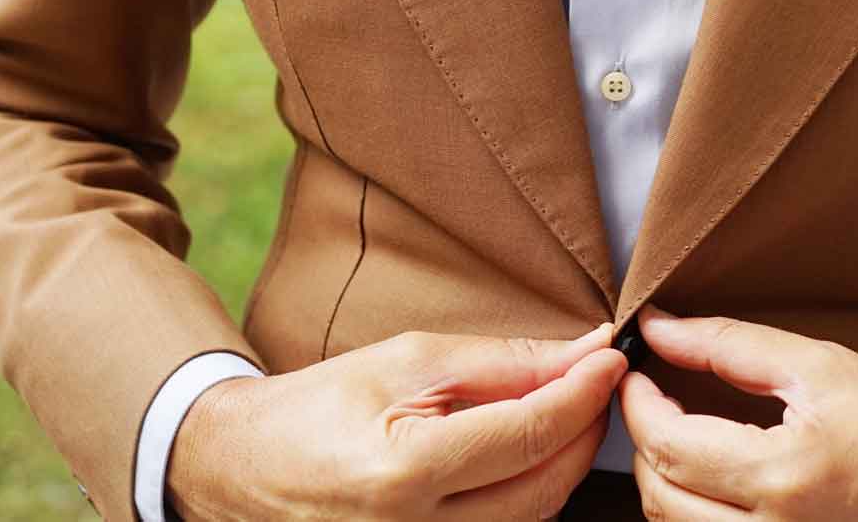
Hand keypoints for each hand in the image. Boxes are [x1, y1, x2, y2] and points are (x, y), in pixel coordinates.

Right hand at [167, 322, 626, 521]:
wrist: (246, 469)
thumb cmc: (323, 405)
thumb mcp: (408, 360)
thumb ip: (502, 363)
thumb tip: (584, 352)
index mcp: (405, 473)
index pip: (529, 434)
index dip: (582, 392)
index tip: (611, 356)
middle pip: (545, 485)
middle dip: (583, 428)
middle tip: (595, 379)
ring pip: (535, 516)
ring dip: (562, 462)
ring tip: (559, 410)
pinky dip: (530, 492)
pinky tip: (527, 454)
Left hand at [619, 306, 857, 520]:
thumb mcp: (822, 366)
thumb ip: (731, 346)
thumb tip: (660, 327)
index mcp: (783, 476)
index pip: (668, 444)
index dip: (636, 403)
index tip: (634, 371)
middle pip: (660, 497)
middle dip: (642, 443)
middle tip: (648, 398)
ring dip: (662, 482)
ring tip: (677, 434)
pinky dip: (694, 513)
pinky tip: (709, 477)